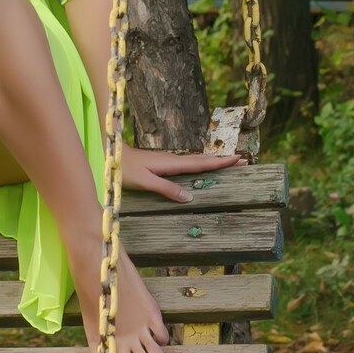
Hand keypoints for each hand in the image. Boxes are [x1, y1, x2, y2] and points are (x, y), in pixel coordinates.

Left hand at [118, 143, 247, 203]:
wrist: (110, 156)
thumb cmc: (124, 170)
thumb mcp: (145, 182)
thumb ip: (166, 189)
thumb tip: (190, 197)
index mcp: (171, 164)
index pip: (201, 164)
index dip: (220, 163)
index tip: (238, 159)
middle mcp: (173, 160)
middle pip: (203, 160)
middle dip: (223, 160)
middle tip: (243, 160)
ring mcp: (168, 161)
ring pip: (197, 161)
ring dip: (214, 162)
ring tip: (229, 163)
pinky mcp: (163, 164)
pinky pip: (188, 164)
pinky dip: (201, 165)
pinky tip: (202, 168)